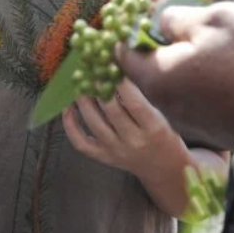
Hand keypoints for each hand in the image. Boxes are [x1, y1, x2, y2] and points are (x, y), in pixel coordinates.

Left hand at [62, 78, 193, 215]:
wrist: (164, 168)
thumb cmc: (164, 135)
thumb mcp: (161, 115)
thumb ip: (141, 97)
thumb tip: (115, 68)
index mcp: (153, 128)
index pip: (134, 102)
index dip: (120, 82)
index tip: (111, 64)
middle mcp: (134, 141)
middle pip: (111, 111)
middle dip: (99, 86)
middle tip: (91, 69)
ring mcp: (116, 151)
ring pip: (93, 123)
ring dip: (83, 100)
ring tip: (80, 82)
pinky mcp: (103, 157)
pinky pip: (80, 142)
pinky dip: (70, 125)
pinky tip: (68, 108)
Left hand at [117, 0, 233, 150]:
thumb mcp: (217, 19)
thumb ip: (179, 16)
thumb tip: (159, 16)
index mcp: (157, 79)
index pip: (125, 51)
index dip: (133, 24)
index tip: (148, 5)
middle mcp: (168, 107)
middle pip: (152, 68)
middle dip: (163, 38)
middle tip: (185, 10)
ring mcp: (195, 123)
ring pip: (179, 82)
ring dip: (188, 57)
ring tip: (216, 31)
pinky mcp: (220, 130)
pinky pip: (202, 98)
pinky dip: (208, 78)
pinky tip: (232, 60)